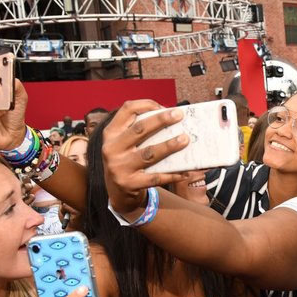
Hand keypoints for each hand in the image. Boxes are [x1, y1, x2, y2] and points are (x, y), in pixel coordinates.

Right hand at [101, 100, 188, 216]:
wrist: (116, 191)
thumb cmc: (126, 160)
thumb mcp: (123, 143)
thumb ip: (138, 130)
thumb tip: (170, 118)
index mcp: (111, 133)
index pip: (127, 110)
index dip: (146, 104)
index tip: (164, 107)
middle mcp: (112, 148)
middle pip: (139, 129)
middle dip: (161, 120)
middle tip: (179, 115)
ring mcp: (120, 167)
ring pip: (149, 153)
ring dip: (169, 146)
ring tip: (185, 140)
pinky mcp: (130, 184)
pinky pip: (156, 178)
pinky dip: (172, 174)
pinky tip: (185, 171)